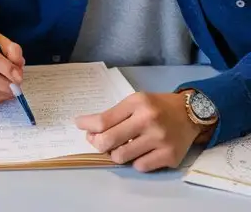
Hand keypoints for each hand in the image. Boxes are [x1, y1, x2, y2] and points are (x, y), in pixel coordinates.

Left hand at [76, 92, 201, 171]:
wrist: (189, 114)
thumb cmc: (157, 106)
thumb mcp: (135, 101)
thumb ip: (116, 114)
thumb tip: (91, 130)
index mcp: (136, 103)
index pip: (104, 119)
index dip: (87, 125)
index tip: (79, 125)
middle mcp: (148, 121)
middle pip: (110, 140)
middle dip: (97, 143)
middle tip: (96, 142)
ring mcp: (160, 140)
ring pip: (122, 156)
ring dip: (115, 154)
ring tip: (118, 148)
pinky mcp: (170, 157)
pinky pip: (140, 166)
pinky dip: (135, 161)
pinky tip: (139, 153)